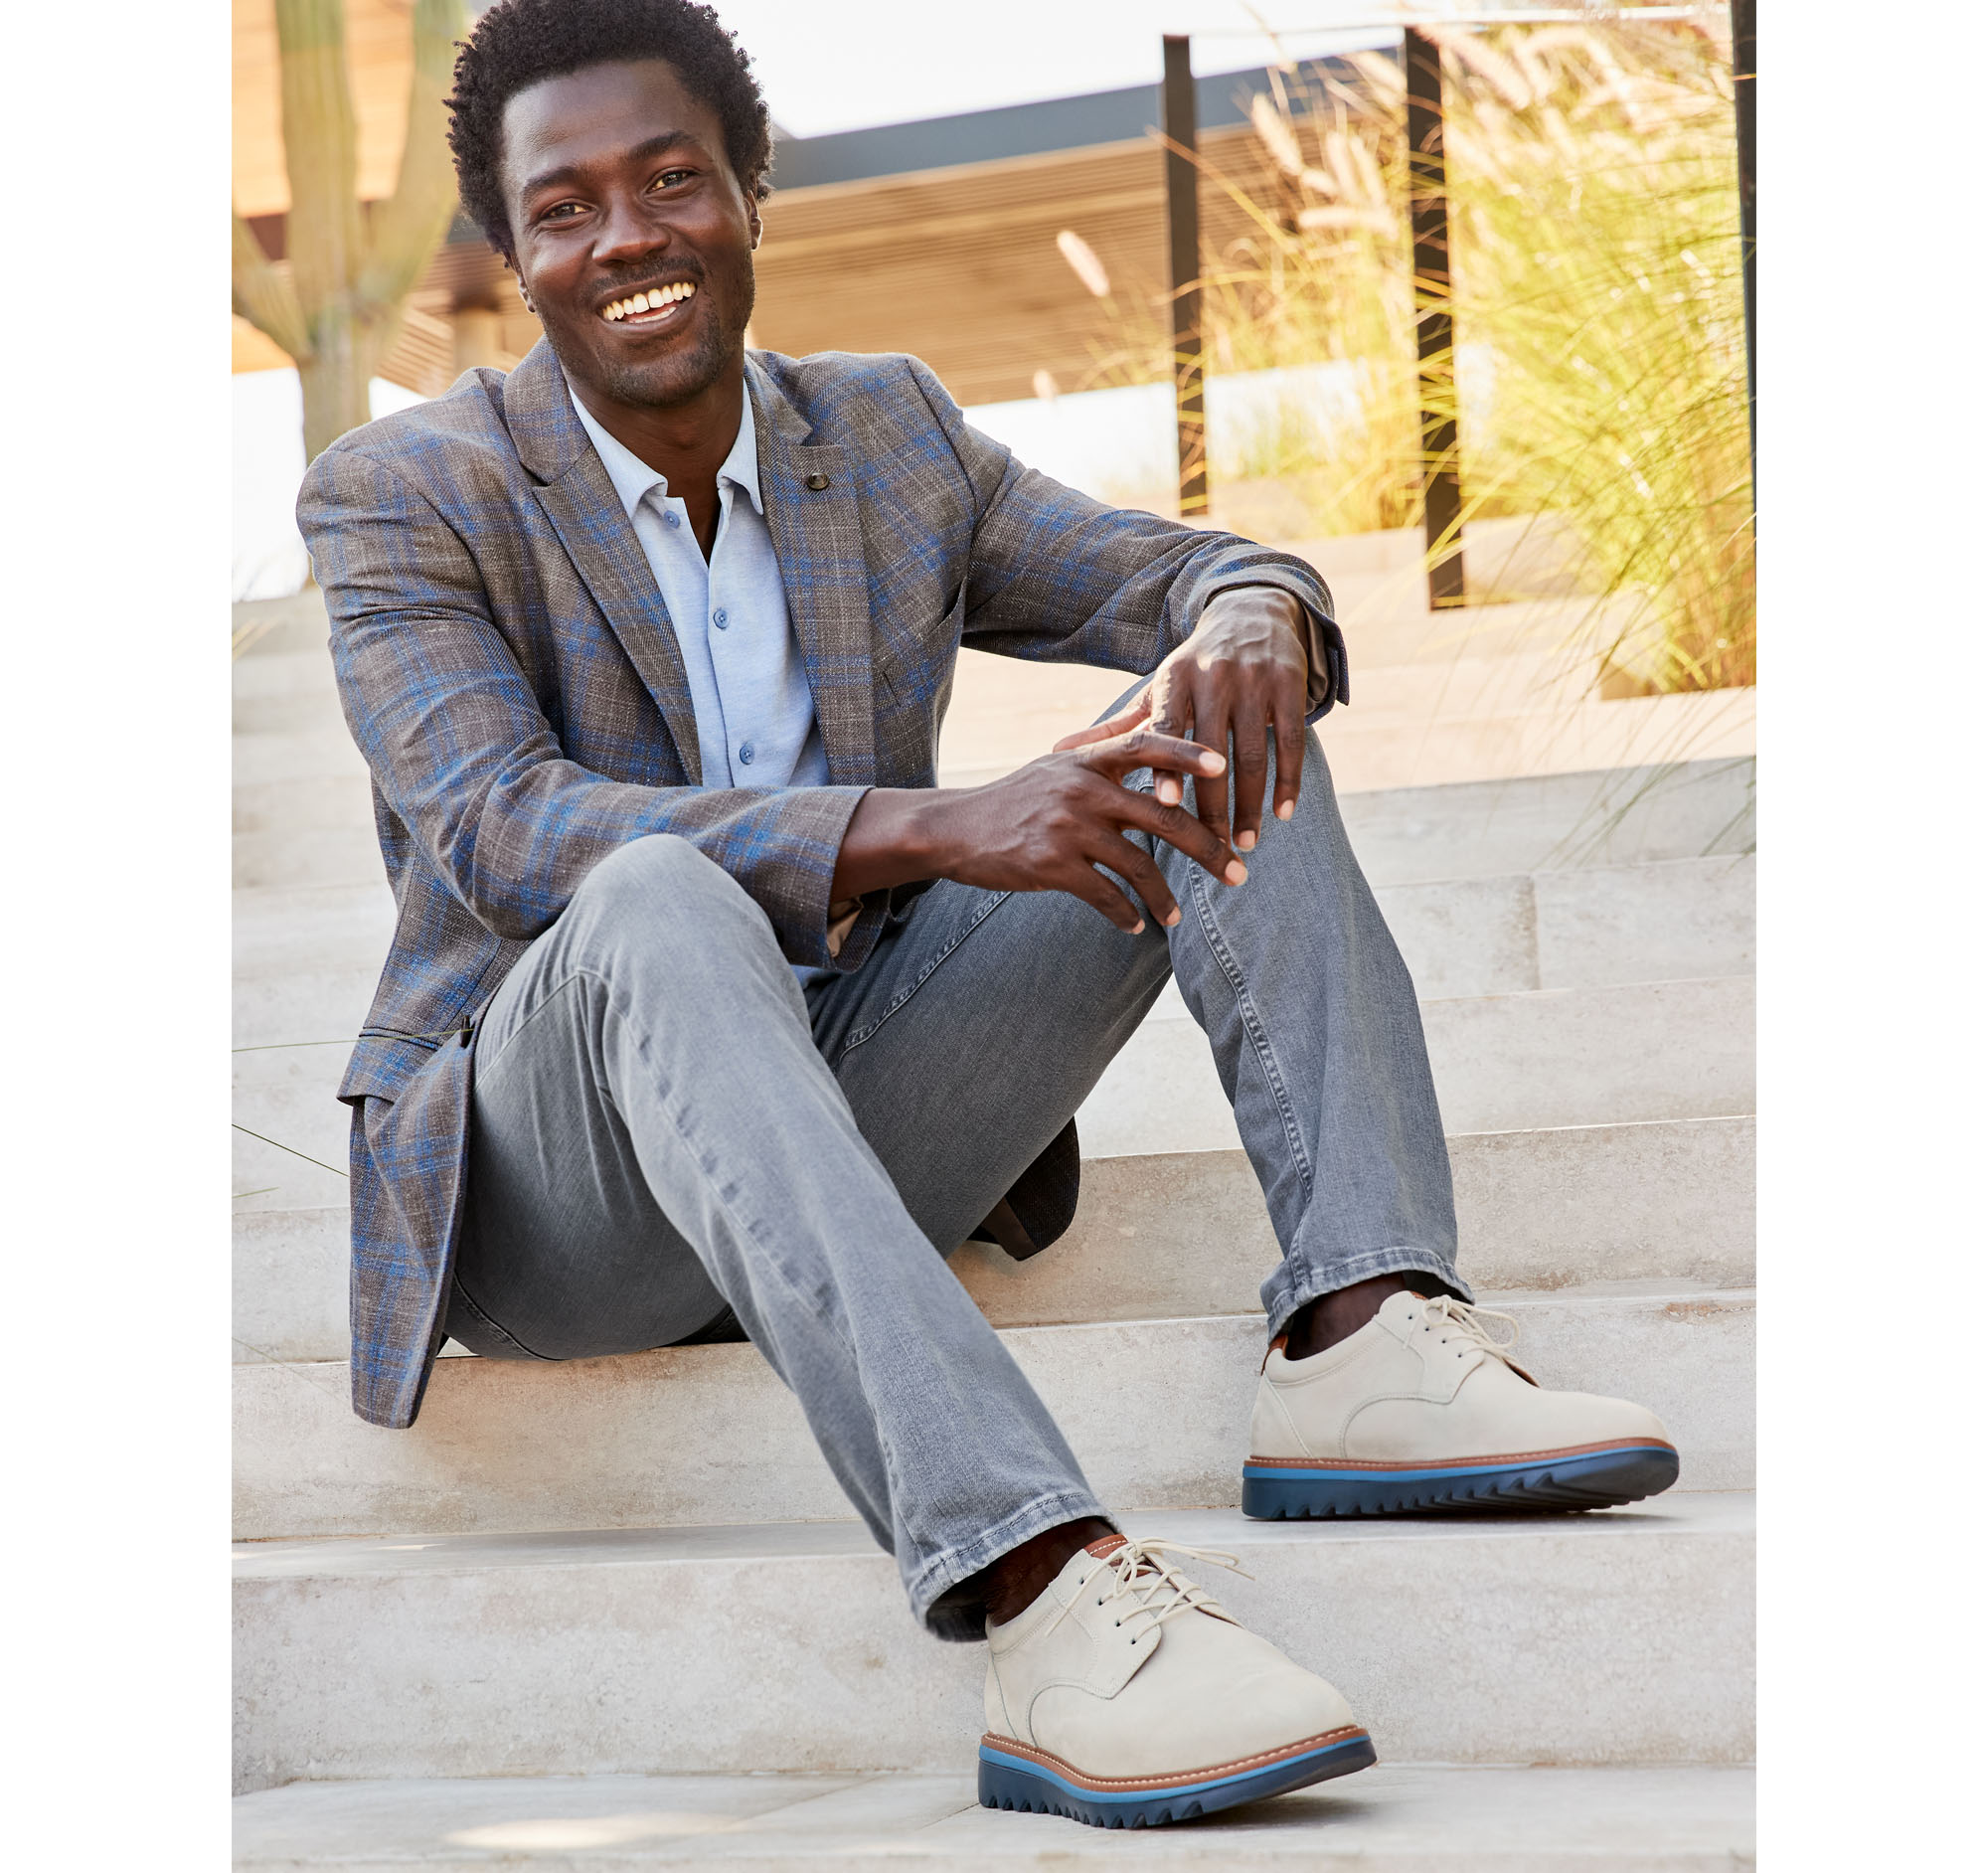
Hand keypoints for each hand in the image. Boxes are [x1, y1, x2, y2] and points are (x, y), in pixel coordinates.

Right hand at [833, 727, 1248, 933]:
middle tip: (1239, 873)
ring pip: (1139, 866)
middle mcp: (1081, 790)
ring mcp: (1067, 828)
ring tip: (1178, 917)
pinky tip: (1136, 926)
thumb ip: (1101, 767)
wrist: (954, 829)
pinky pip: (1106, 896)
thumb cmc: (1014, 801)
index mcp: (1086, 761)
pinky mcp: (1052, 866)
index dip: (1187, 754)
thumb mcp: (1055, 770)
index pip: (1147, 746)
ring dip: (1165, 898)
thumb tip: (1156, 761)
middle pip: (1162, 817)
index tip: (1224, 765)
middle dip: (1208, 848)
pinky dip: (1126, 915)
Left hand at [1053, 587, 1309, 852]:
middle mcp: (1214, 677)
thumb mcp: (1157, 691)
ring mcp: (1255, 680)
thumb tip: (1056, 754)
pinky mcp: (1291, 684)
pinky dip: (1288, 782)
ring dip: (1250, 804)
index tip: (1164, 804)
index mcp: (1173, 680)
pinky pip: (1292, 741)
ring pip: (1253, 753)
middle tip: (1211, 848)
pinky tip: (1283, 816)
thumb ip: (1116, 728)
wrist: (1250, 614)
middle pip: (1212, 751)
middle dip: (1212, 805)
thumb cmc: (1193, 669)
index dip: (1167, 766)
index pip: (1167, 728)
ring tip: (1244, 844)